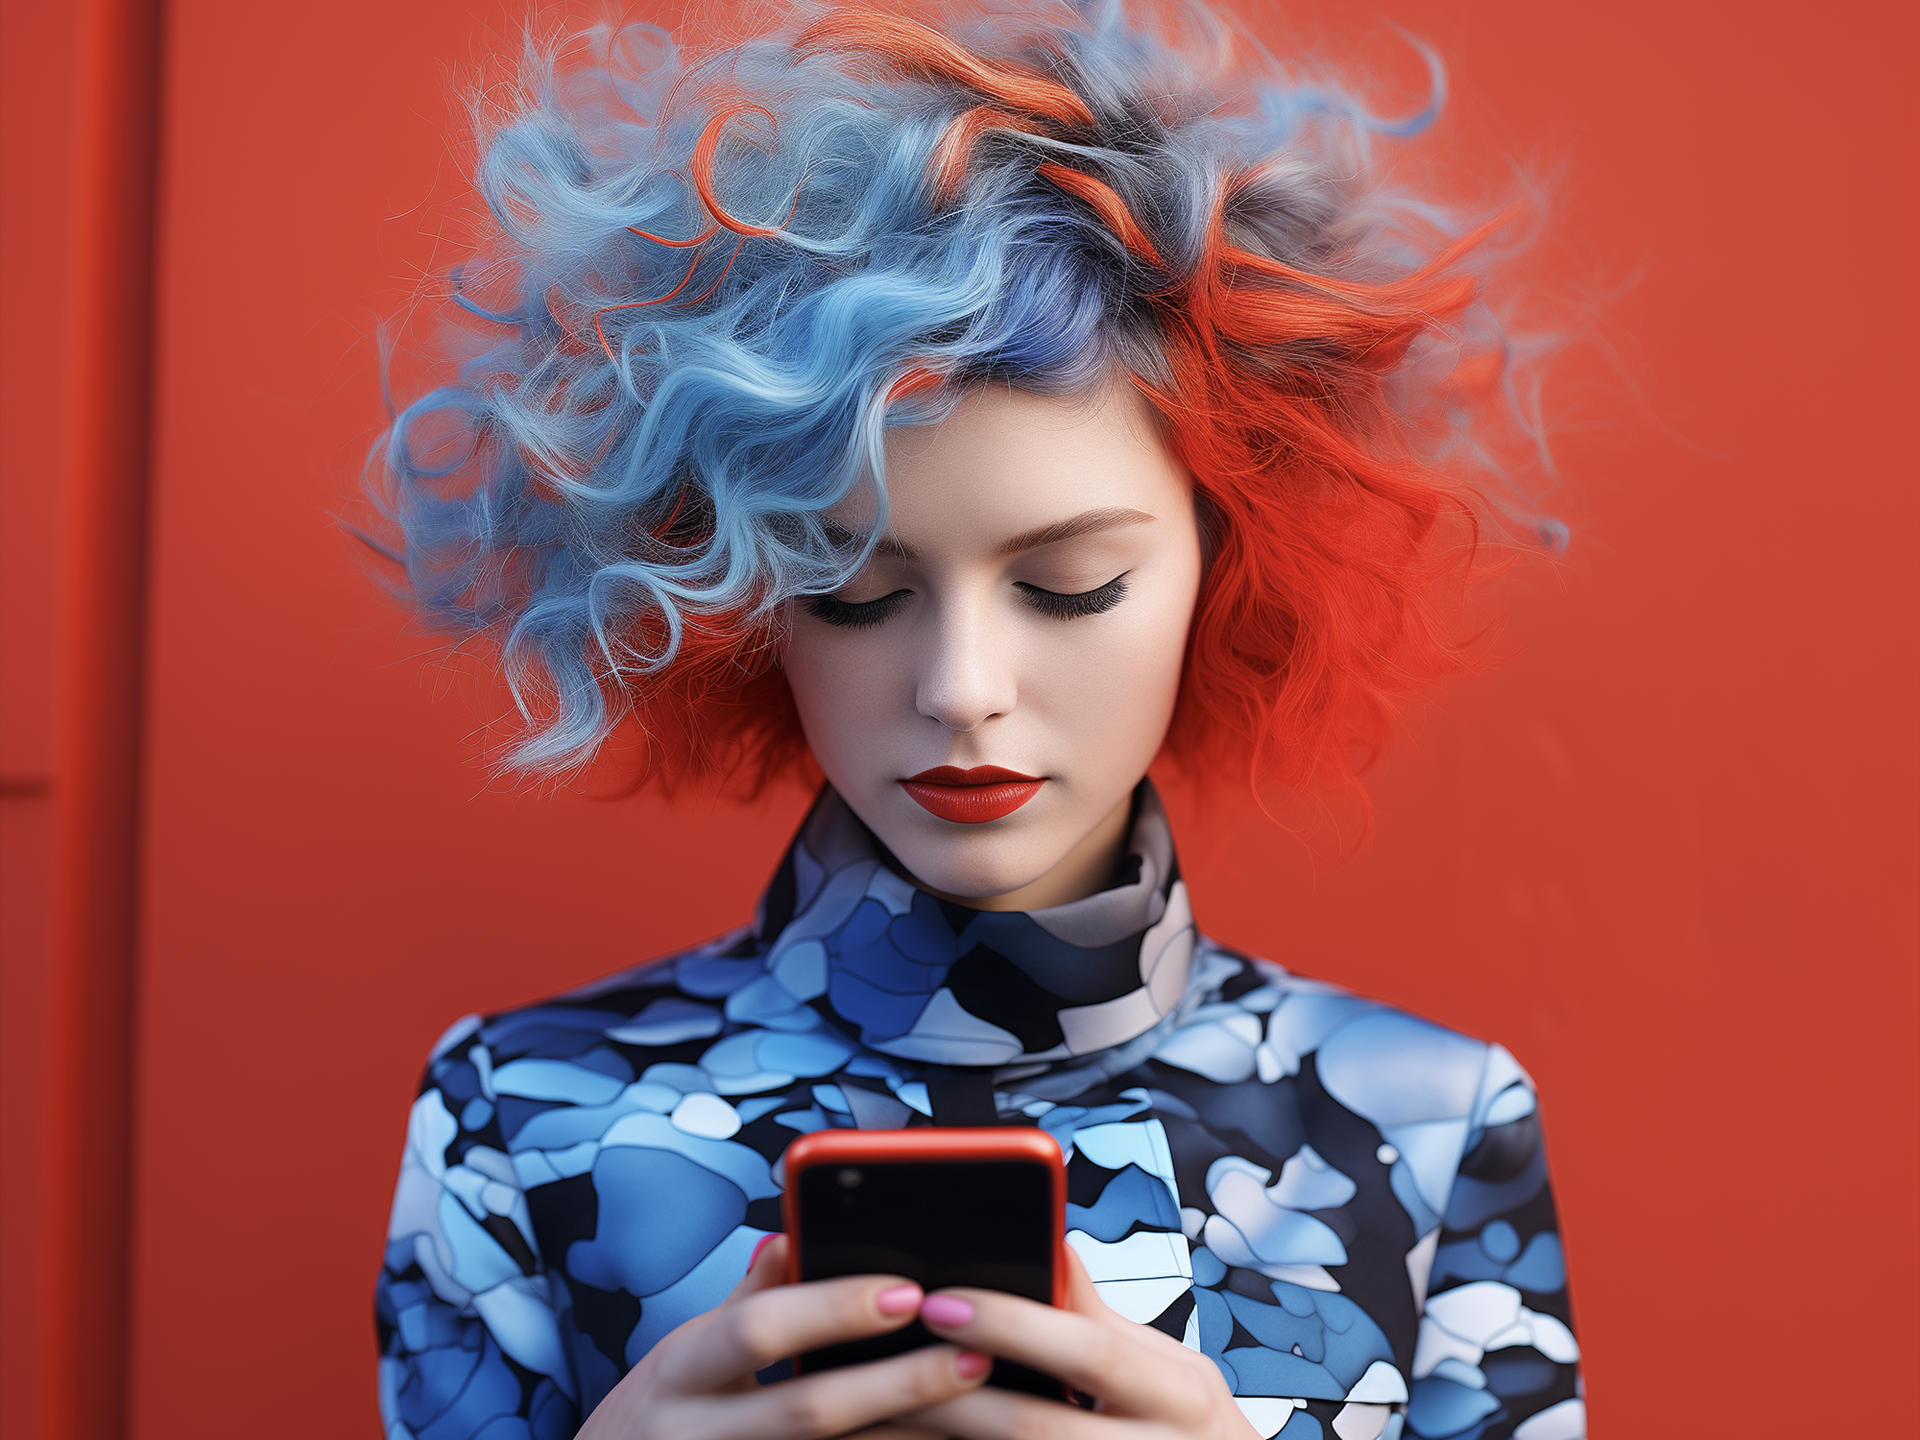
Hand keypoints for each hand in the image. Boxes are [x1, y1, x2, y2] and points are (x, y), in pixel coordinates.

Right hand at [578, 1235, 990, 1439]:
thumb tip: (795, 1235)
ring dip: (909, 1439)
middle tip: (973, 1354)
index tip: (908, 1291)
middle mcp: (696, 1435)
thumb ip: (744, 1304)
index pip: (759, 1329)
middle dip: (897, 1382)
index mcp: (680, 1373)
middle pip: (807, 1410)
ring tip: (983, 1410)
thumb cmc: (656, 1421)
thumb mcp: (681, 1357)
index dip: (833, 1310)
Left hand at [902, 1247, 1258, 1438]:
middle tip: (881, 1369)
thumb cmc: (1192, 1437)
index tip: (938, 1303)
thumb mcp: (1173, 1374)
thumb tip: (1053, 1240)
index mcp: (1180, 1395)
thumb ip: (1105, 1320)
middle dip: (951, 1400)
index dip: (1011, 1324)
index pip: (1088, 1349)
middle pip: (1036, 1427)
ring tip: (875, 1424)